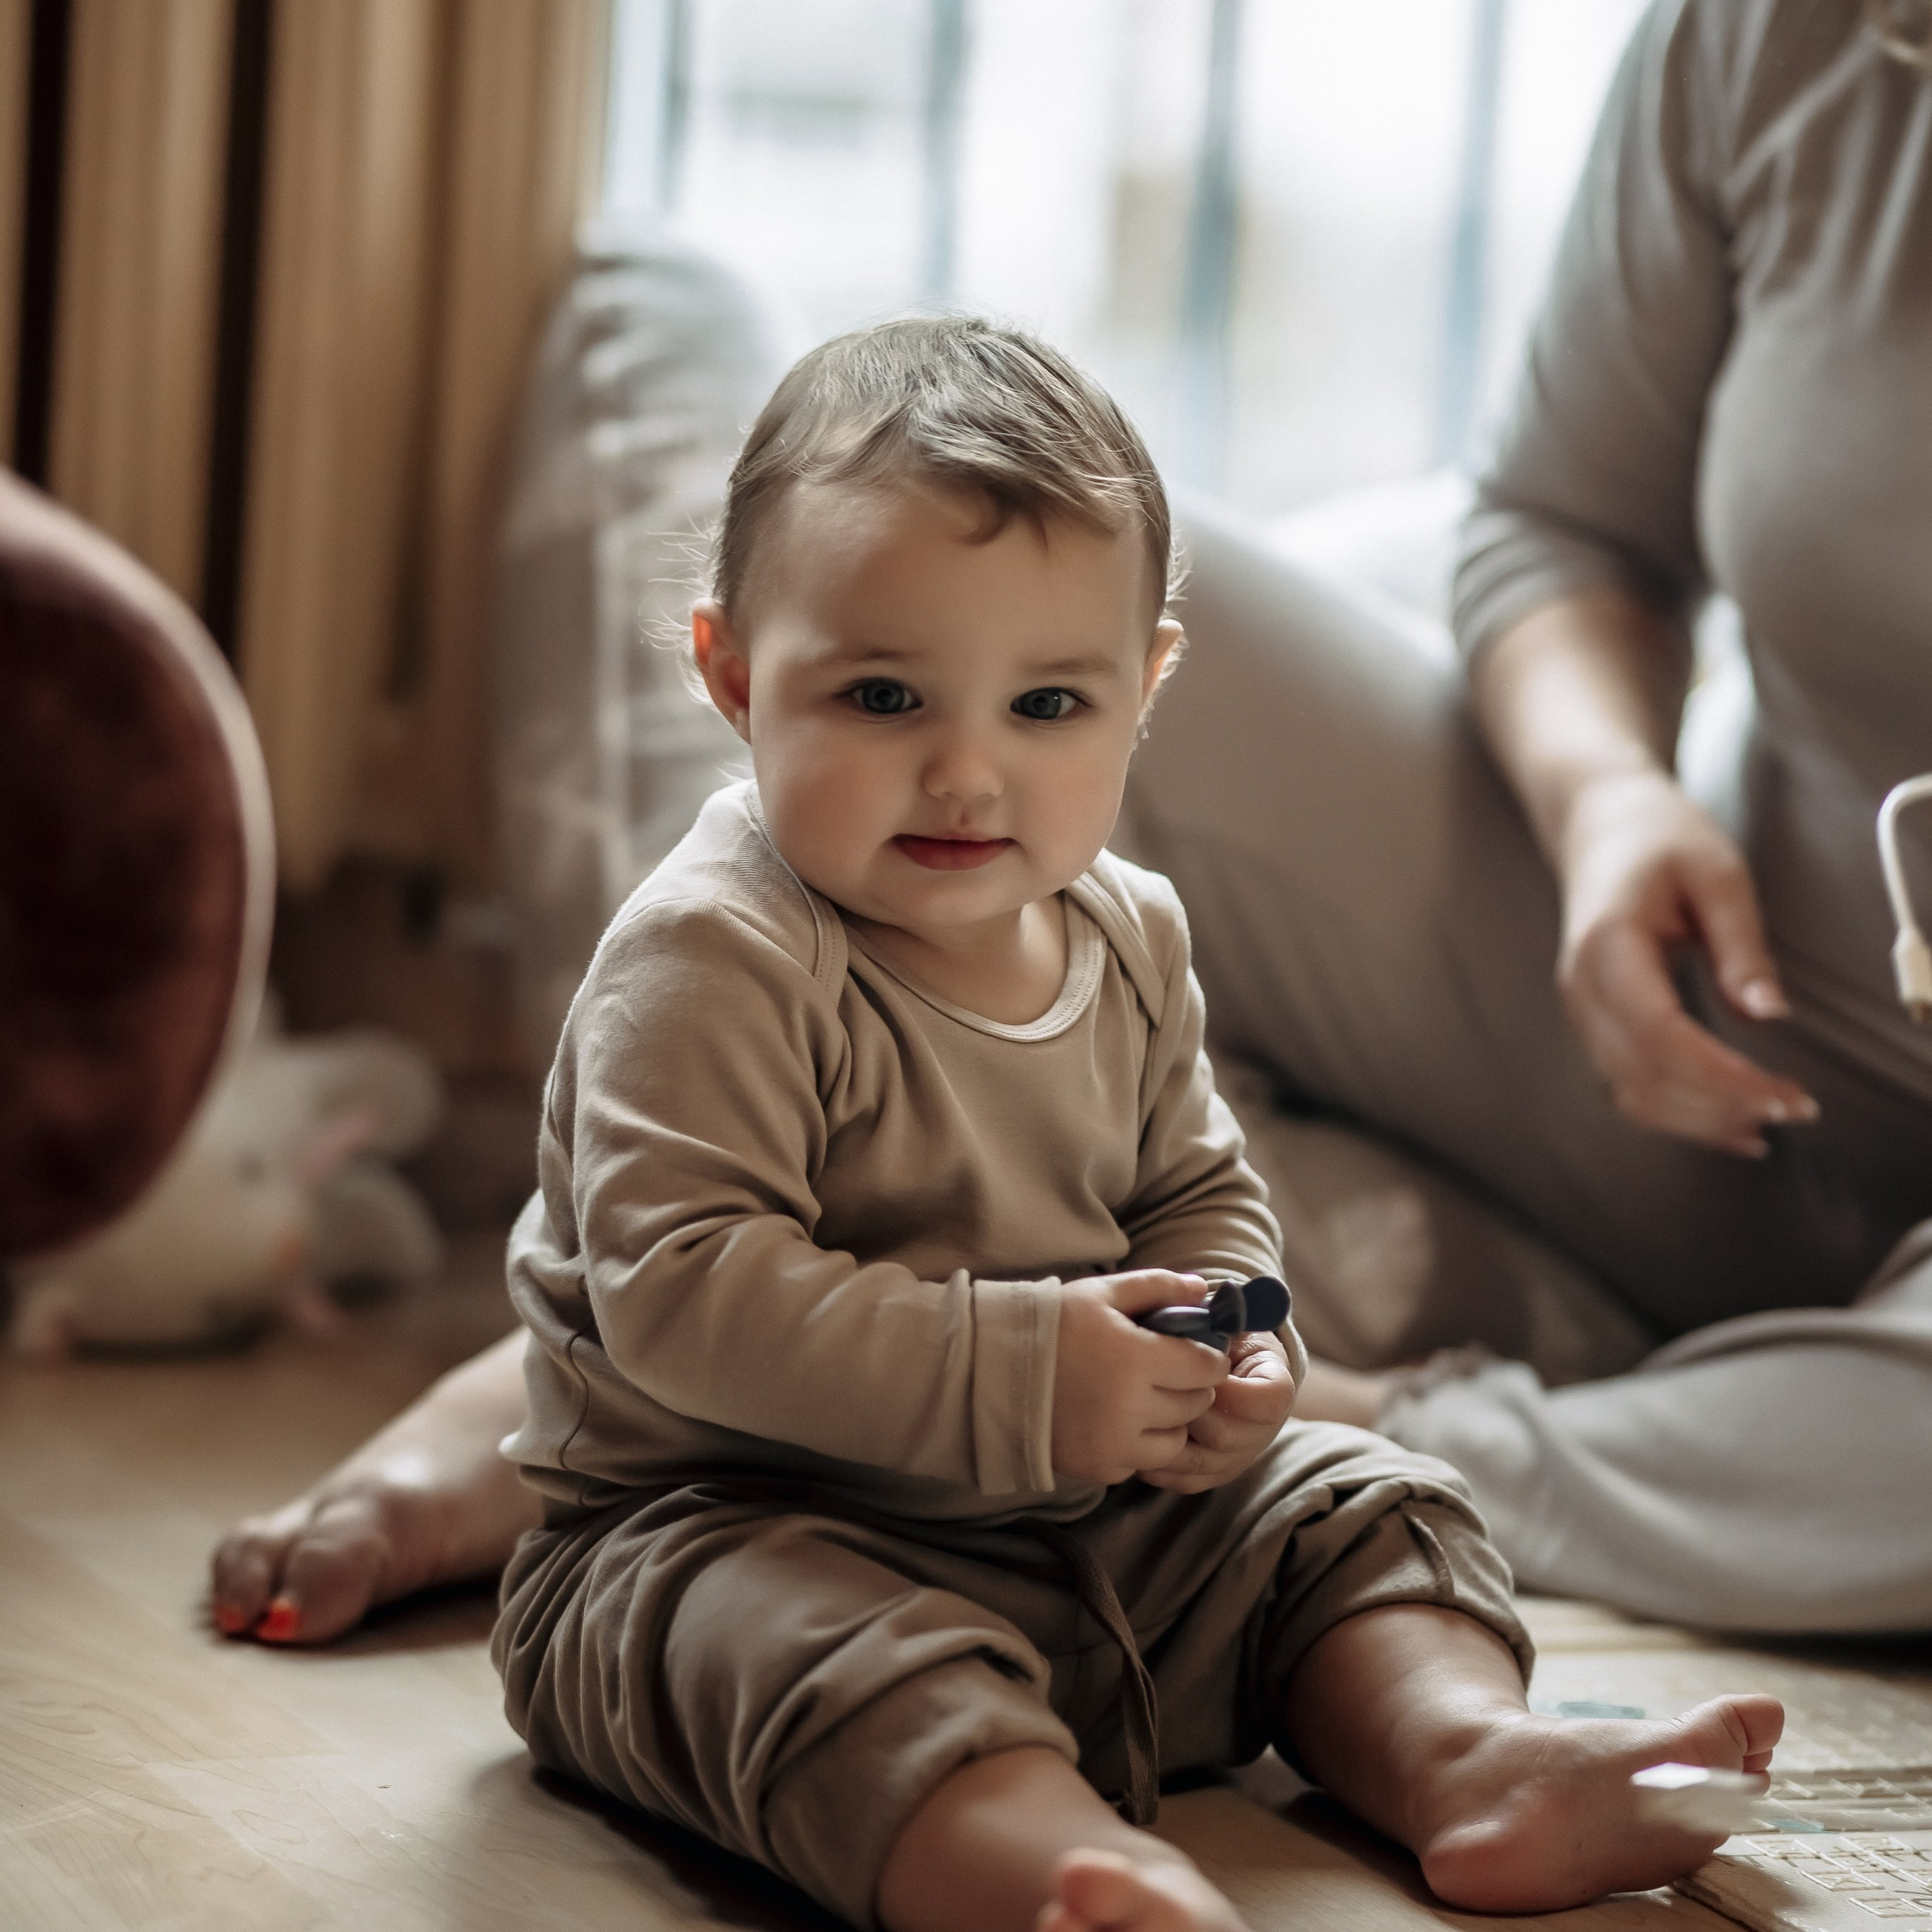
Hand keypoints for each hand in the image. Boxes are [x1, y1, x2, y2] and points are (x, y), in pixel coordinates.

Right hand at [1051, 1271, 1228, 1485]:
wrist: (992, 1371)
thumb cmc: (1050, 1324)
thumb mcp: (1101, 1293)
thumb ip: (1157, 1286)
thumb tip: (1202, 1289)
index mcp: (1137, 1358)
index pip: (1207, 1369)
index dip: (1207, 1358)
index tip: (1194, 1352)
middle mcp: (1132, 1407)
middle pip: (1196, 1404)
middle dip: (1190, 1387)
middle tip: (1167, 1372)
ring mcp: (1115, 1444)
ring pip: (1175, 1440)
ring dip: (1169, 1421)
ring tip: (1143, 1399)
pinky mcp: (1099, 1468)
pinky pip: (1141, 1462)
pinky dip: (1138, 1445)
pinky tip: (1114, 1420)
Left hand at [1137, 1328, 1296, 1492]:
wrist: (1225, 1371)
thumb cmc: (1223, 1340)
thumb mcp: (1230, 1321)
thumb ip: (1223, 1313)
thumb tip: (1201, 1298)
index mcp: (1275, 1390)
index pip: (1268, 1402)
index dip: (1231, 1387)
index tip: (1203, 1367)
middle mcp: (1260, 1433)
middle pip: (1223, 1435)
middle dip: (1185, 1408)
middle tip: (1154, 1384)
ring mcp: (1234, 1460)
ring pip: (1196, 1461)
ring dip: (1162, 1435)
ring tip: (1136, 1409)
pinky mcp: (1208, 1476)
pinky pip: (1179, 1479)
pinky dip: (1153, 1461)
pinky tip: (1131, 1435)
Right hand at [1557, 770, 1817, 1155]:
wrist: (1598, 824)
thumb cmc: (1658, 837)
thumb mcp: (1717, 873)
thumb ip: (1742, 944)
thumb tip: (1768, 1014)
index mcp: (1607, 943)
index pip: (1657, 1032)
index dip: (1718, 1074)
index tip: (1778, 1092)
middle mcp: (1581, 987)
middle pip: (1642, 1075)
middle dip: (1719, 1106)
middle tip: (1794, 1108)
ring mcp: (1580, 1010)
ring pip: (1631, 1093)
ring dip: (1699, 1120)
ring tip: (1767, 1122)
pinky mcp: (1593, 1023)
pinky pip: (1628, 1084)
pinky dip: (1677, 1111)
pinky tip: (1726, 1119)